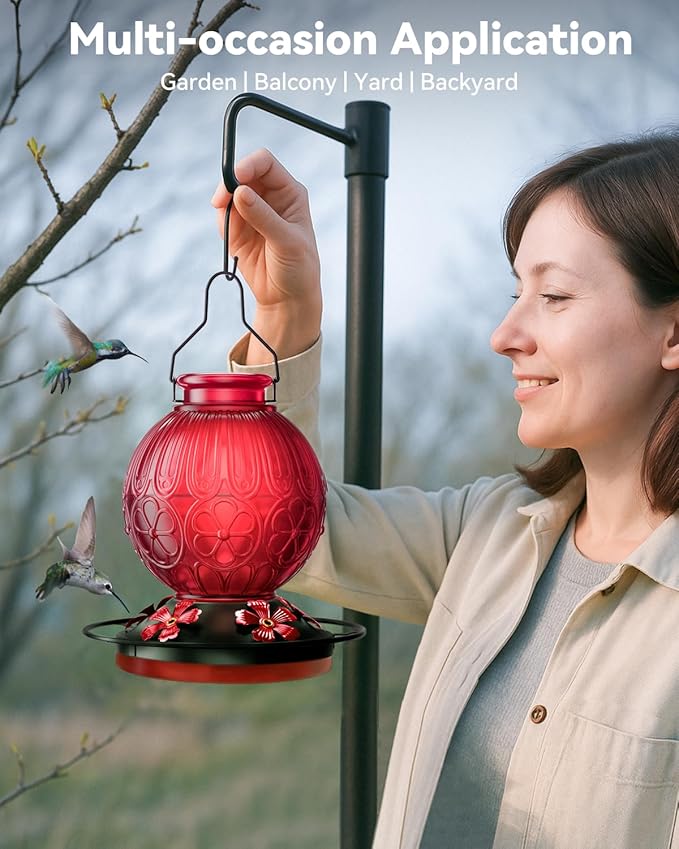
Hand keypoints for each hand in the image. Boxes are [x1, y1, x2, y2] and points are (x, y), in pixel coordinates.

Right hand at [211, 149, 321, 361]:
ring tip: (234, 232)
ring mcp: (253, 212)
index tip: (235, 179)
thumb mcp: (286, 242)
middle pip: (242, 175)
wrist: (287, 298)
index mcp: (289, 193)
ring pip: (229, 195)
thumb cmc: (299, 269)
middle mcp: (270, 198)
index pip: (265, 164)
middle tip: (221, 203)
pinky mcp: (238, 228)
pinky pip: (222, 216)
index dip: (248, 166)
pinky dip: (223, 225)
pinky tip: (234, 243)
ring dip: (224, 208)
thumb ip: (263, 217)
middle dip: (229, 186)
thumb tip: (240, 192)